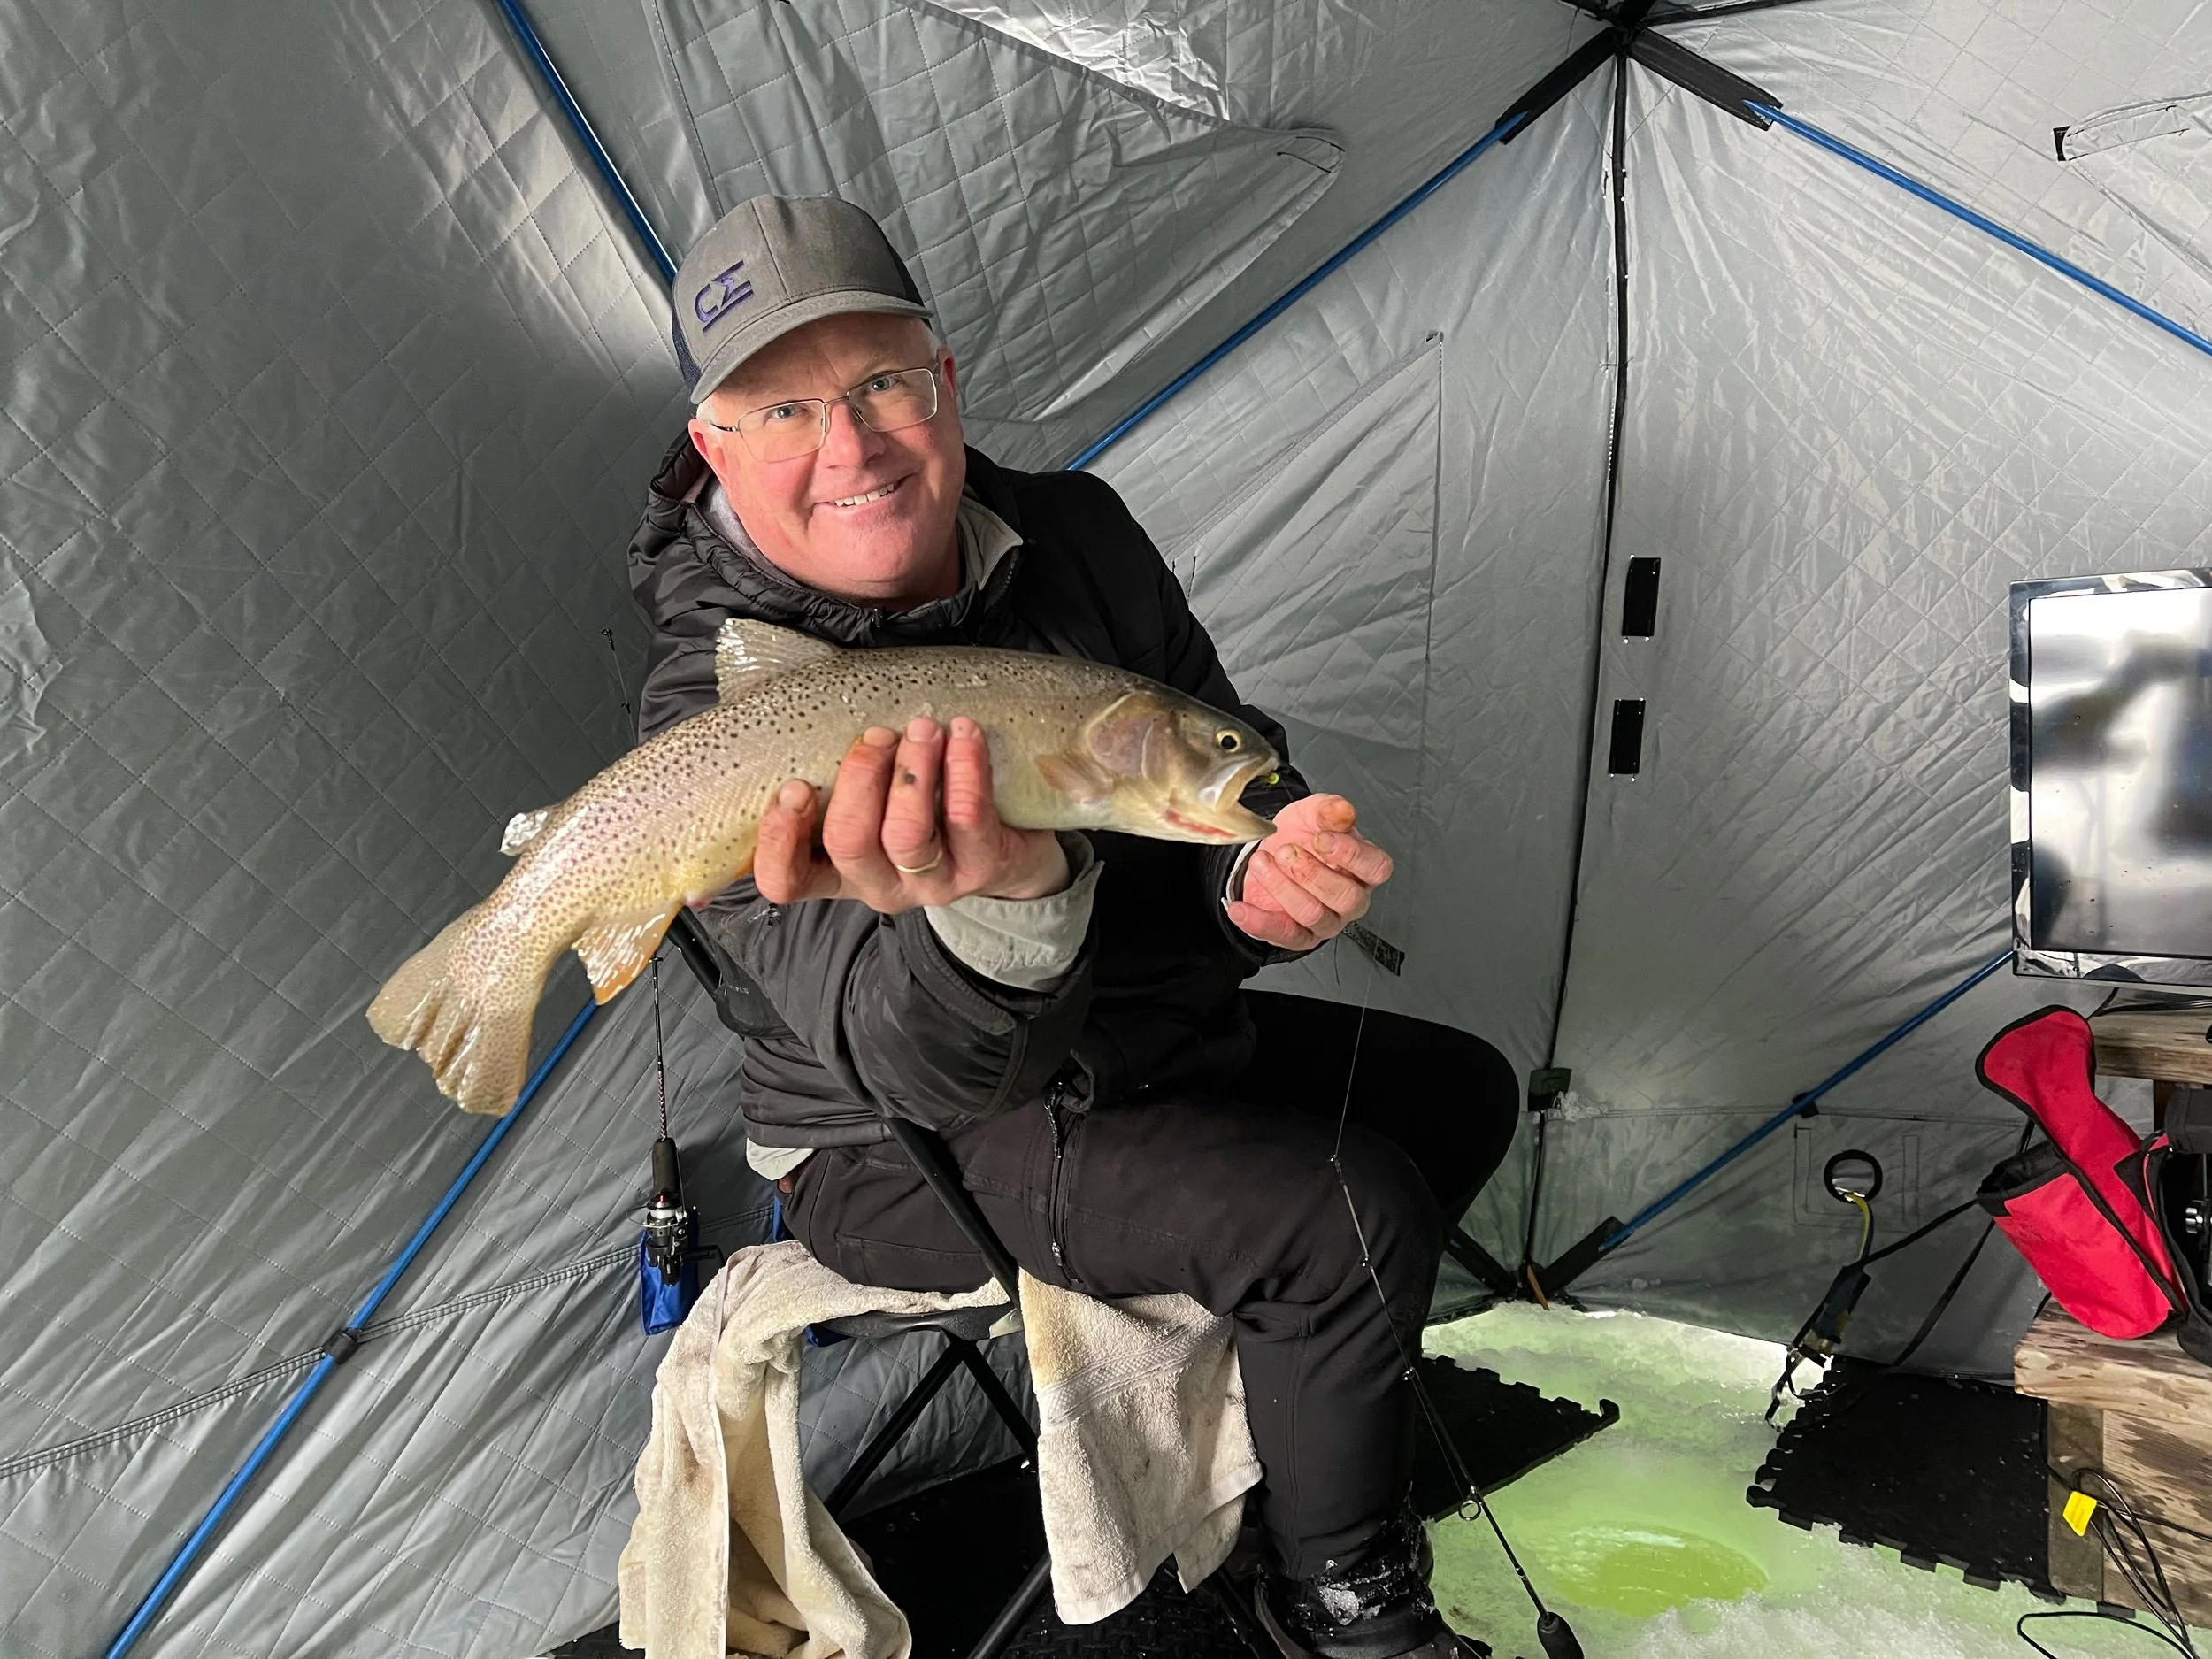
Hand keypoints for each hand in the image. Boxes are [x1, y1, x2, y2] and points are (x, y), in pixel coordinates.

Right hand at [752, 716, 1068, 911]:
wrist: (1010, 840)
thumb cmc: (921, 801)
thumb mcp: (867, 789)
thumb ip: (824, 754)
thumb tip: (783, 668)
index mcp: (833, 867)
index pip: (784, 878)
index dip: (780, 839)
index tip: (793, 786)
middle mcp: (876, 883)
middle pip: (849, 842)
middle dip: (859, 777)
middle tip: (877, 736)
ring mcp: (929, 883)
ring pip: (907, 834)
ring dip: (911, 771)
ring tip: (923, 729)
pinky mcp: (979, 870)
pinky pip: (966, 817)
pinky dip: (964, 768)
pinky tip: (964, 734)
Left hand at [1227, 794, 1392, 951]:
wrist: (1270, 855)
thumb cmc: (1300, 837)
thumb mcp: (1311, 814)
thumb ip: (1328, 810)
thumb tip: (1342, 810)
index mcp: (1363, 868)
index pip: (1376, 868)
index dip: (1350, 854)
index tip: (1320, 838)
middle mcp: (1351, 899)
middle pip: (1346, 897)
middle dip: (1311, 873)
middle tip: (1286, 851)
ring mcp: (1327, 921)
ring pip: (1313, 915)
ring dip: (1281, 887)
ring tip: (1261, 863)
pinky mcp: (1300, 937)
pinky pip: (1285, 937)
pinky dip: (1259, 922)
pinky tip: (1241, 908)